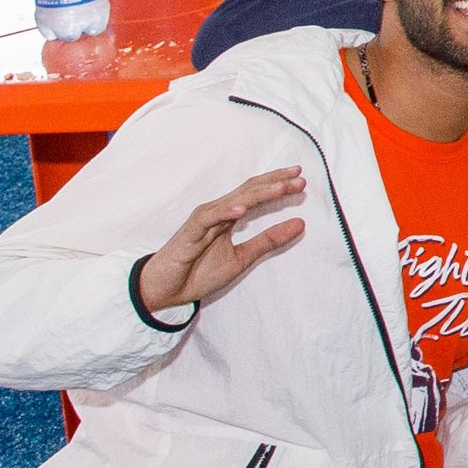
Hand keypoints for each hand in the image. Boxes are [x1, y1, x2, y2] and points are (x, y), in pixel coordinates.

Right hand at [136, 168, 305, 313]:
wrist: (165, 291)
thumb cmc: (198, 272)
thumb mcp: (242, 258)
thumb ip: (269, 240)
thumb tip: (301, 223)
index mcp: (228, 216)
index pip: (256, 194)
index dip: (278, 185)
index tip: (302, 178)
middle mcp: (217, 213)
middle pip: (248, 191)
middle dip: (275, 183)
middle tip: (300, 176)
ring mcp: (202, 221)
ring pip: (233, 201)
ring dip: (258, 193)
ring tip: (282, 187)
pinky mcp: (189, 233)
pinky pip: (208, 218)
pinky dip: (225, 212)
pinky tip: (243, 209)